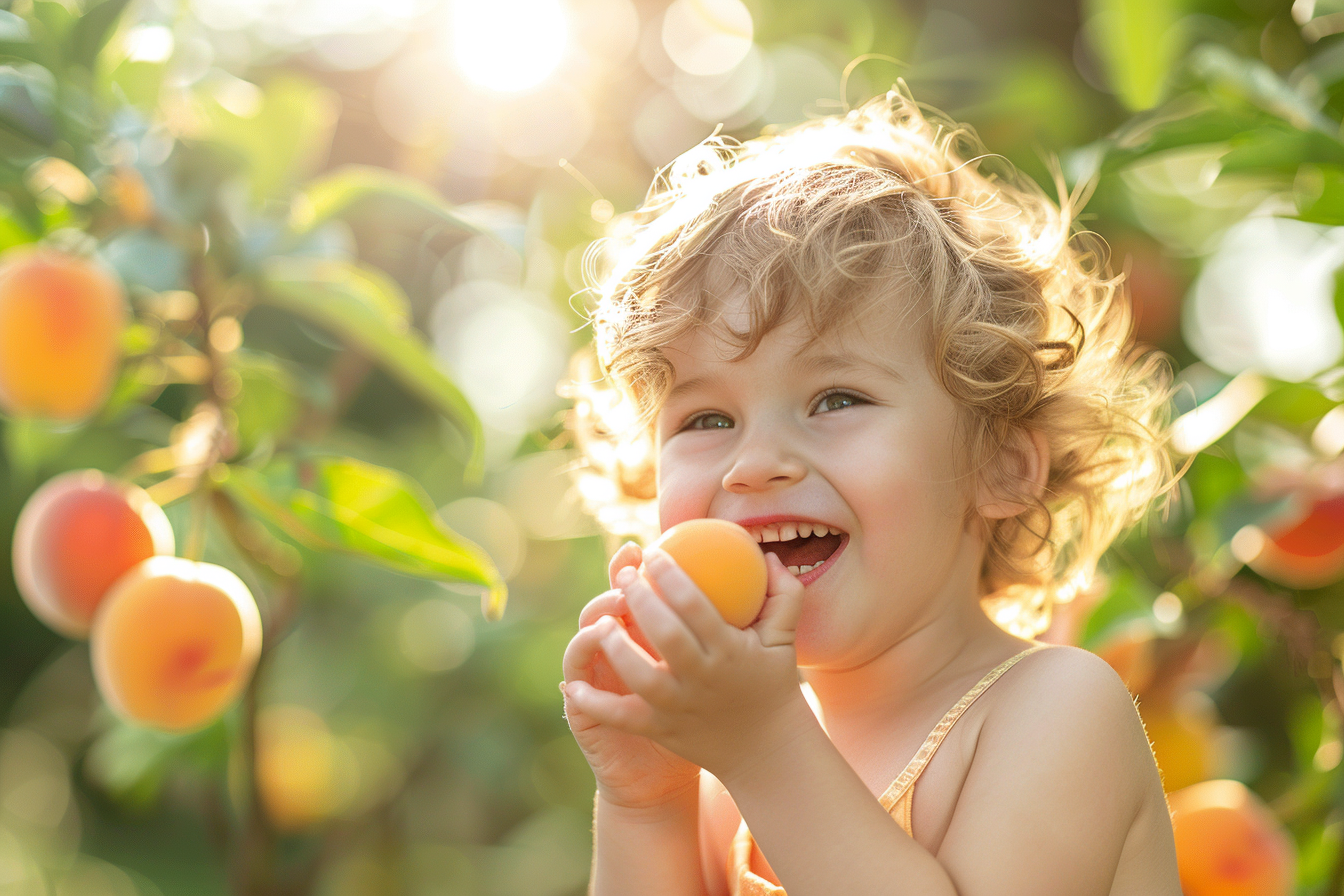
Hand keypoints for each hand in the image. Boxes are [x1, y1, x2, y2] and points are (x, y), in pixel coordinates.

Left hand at [568, 546, 812, 784]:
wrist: (766, 749)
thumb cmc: (773, 682)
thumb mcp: (784, 639)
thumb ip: (784, 594)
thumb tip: (763, 554)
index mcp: (730, 652)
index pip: (695, 605)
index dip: (670, 575)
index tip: (654, 552)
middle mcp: (703, 680)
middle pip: (665, 635)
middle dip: (639, 599)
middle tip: (624, 575)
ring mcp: (681, 708)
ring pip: (641, 677)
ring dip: (616, 647)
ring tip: (601, 621)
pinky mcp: (662, 731)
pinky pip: (623, 718)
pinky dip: (595, 705)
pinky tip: (572, 686)